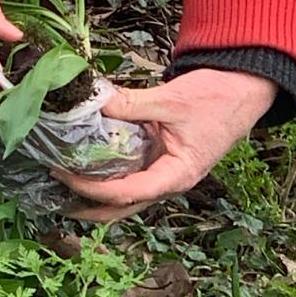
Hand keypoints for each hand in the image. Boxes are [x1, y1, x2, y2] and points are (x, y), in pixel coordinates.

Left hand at [55, 68, 276, 221]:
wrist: (243, 89)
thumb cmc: (216, 98)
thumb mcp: (172, 99)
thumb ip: (132, 103)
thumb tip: (94, 102)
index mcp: (177, 175)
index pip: (128, 193)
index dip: (93, 188)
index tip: (63, 173)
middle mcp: (168, 180)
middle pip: (122, 207)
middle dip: (87, 206)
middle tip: (52, 191)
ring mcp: (163, 170)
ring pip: (125, 194)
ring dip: (94, 192)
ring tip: (61, 180)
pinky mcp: (160, 157)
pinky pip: (129, 172)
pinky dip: (107, 170)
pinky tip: (85, 160)